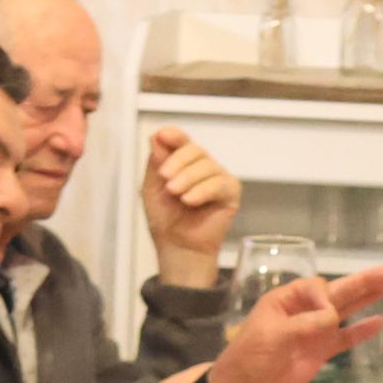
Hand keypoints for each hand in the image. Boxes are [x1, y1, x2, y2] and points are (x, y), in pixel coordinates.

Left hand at [140, 126, 241, 284]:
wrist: (177, 247)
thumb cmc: (165, 219)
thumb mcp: (152, 188)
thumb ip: (155, 163)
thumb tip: (157, 137)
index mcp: (184, 162)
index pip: (182, 140)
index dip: (174, 135)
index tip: (163, 135)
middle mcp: (203, 166)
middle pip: (195, 150)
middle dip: (178, 162)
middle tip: (165, 178)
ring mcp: (218, 177)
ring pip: (207, 165)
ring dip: (187, 178)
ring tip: (174, 194)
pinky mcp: (230, 193)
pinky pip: (219, 183)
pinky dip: (202, 190)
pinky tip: (189, 200)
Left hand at [206, 262, 382, 382]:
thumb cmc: (249, 360)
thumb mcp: (272, 337)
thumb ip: (303, 325)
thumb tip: (333, 318)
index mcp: (284, 302)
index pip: (315, 289)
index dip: (326, 299)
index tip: (329, 317)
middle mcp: (302, 312)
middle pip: (336, 293)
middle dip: (361, 283)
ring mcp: (312, 333)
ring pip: (344, 312)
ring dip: (366, 299)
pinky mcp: (319, 353)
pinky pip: (344, 339)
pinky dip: (360, 332)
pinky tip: (378, 322)